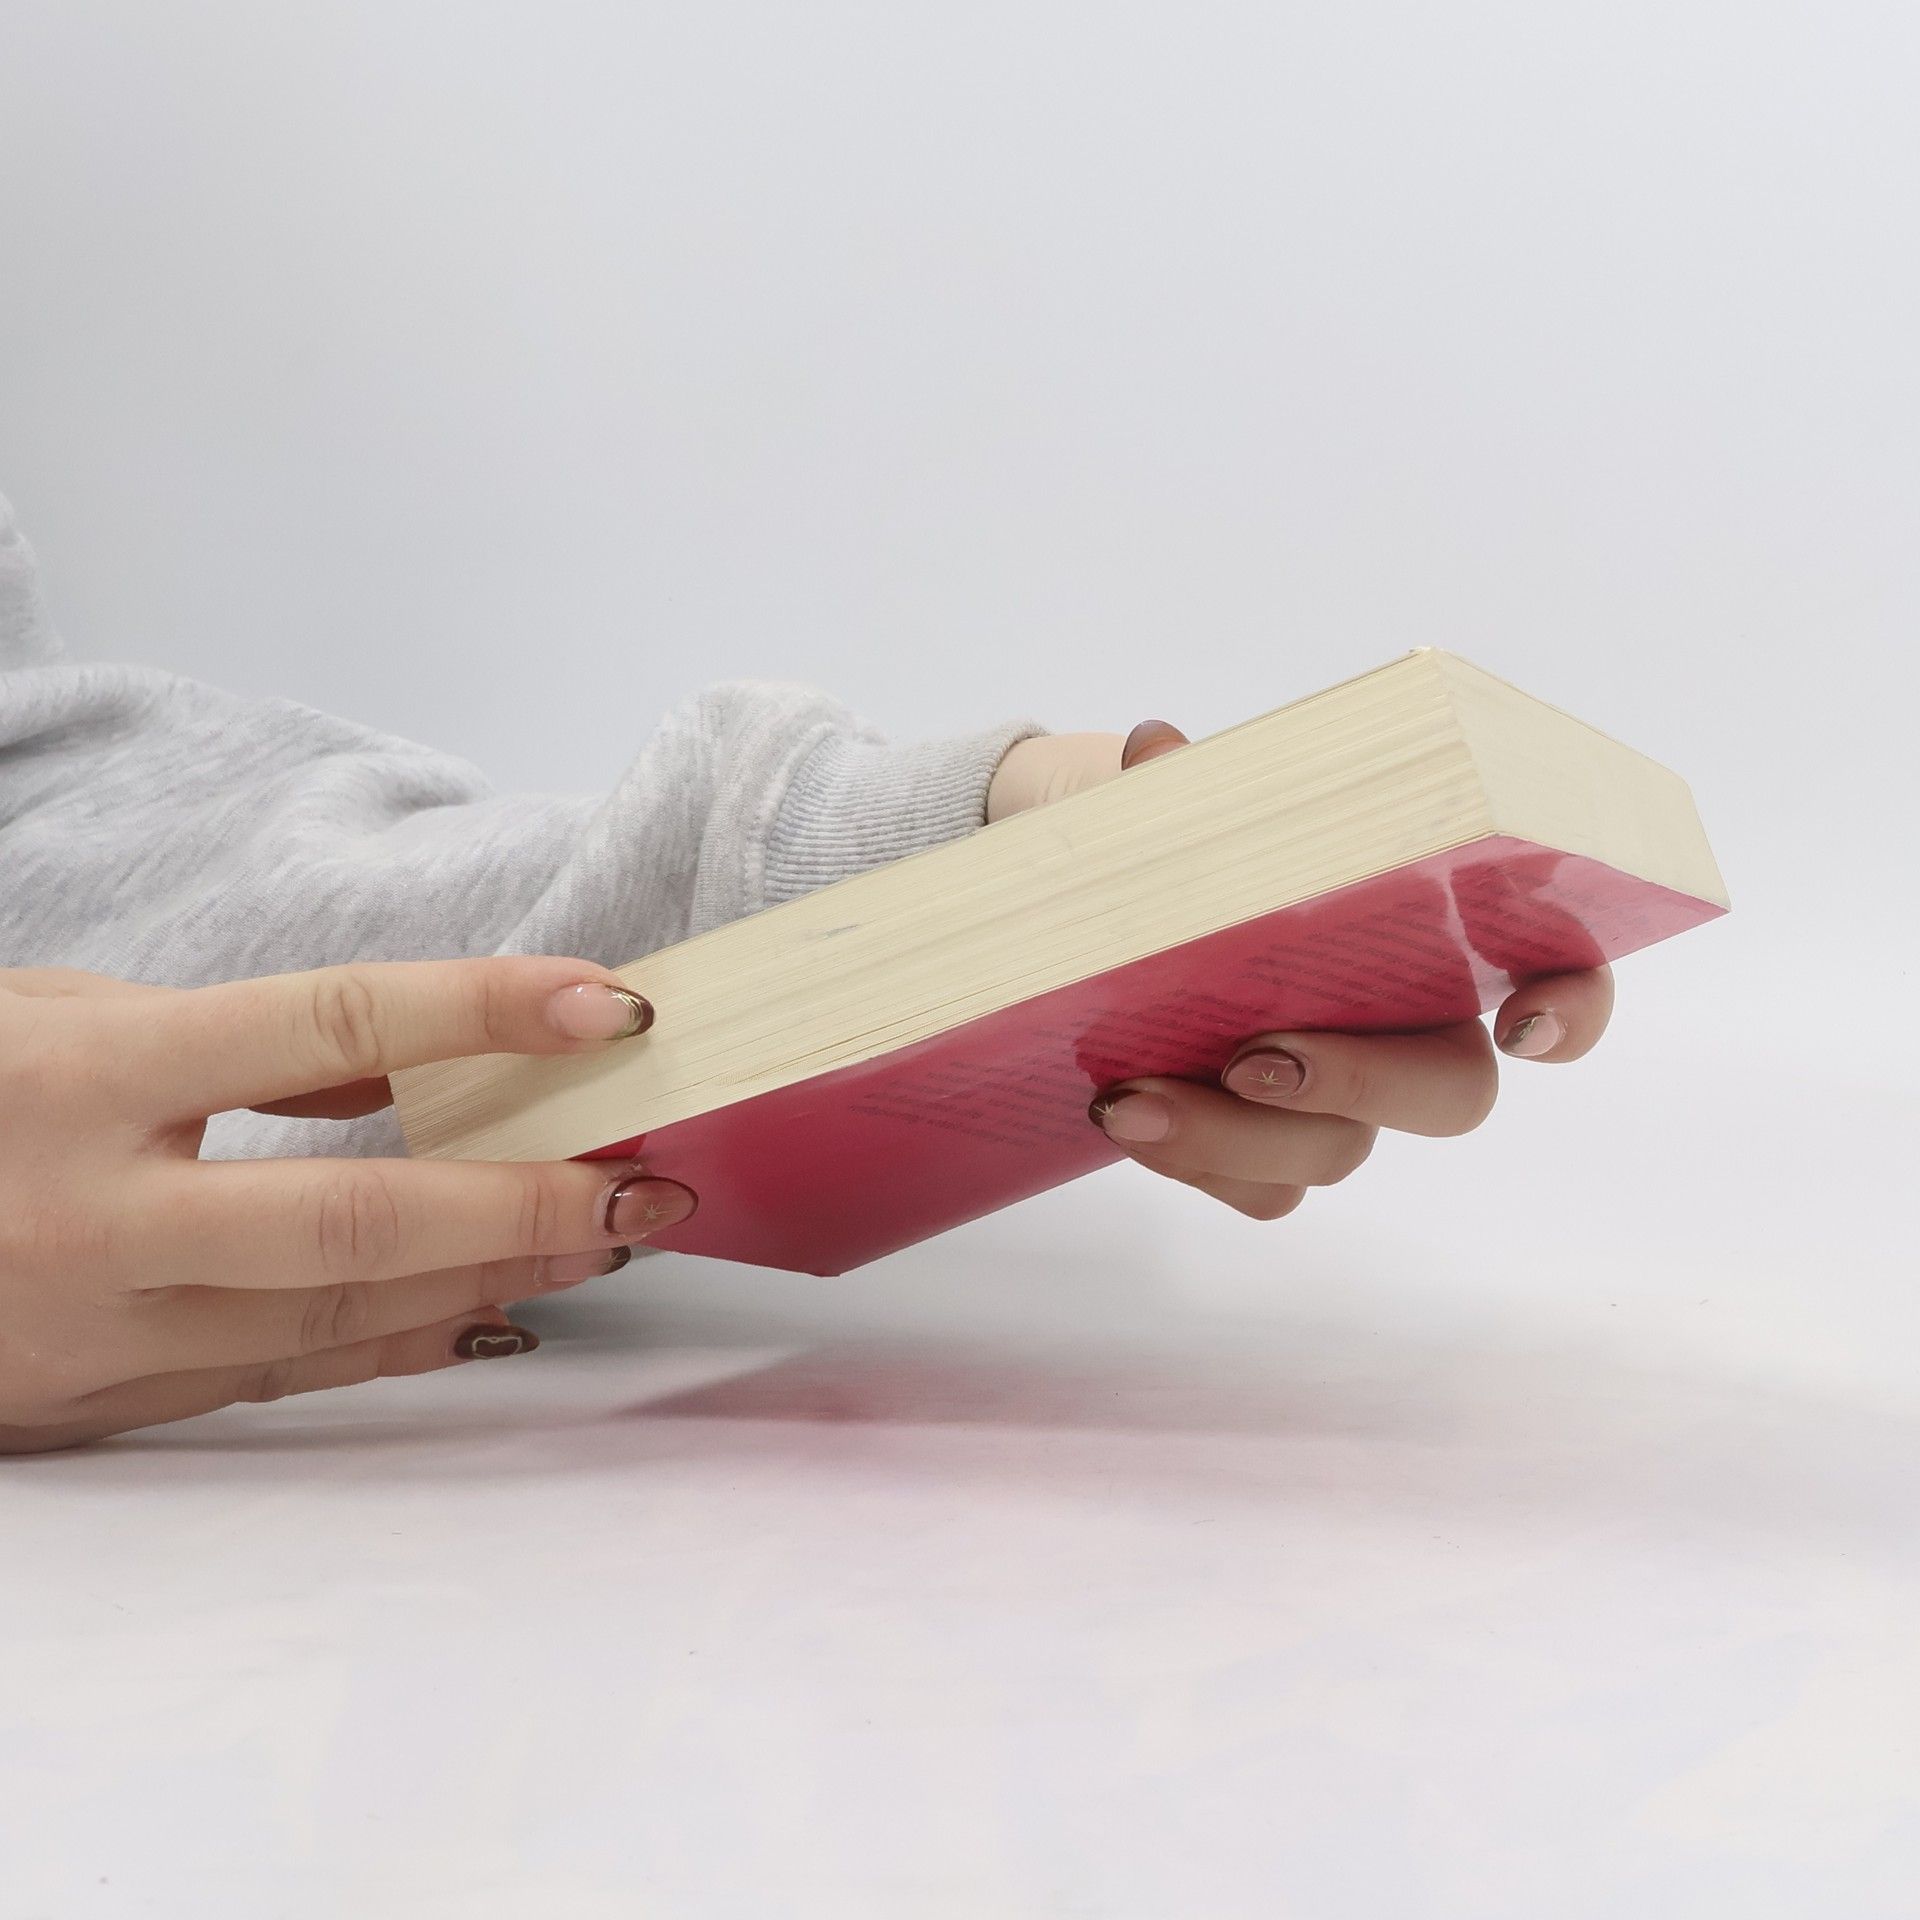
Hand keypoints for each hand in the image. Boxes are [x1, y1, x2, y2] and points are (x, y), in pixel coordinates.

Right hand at [0, 959, 694, 1452]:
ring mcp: (99, 1330)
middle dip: (524, 1203)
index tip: (609, 1001)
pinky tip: (495, 1315)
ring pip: (338, 1316)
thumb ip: (235, 1040)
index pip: (328, 1027)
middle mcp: (94, 1218)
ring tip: (603, 1238)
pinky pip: (286, 1375)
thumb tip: (423, 1057)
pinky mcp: (103, 1401)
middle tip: (648, 1183)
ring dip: (491, 1277)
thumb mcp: (64, 1017)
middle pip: (356, 1217)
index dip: (482, 1008)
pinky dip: (403, 1345)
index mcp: (81, 1082)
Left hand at [988, 721, 1615, 1218]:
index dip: (1572, 1006)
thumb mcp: (1194, 812)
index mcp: (1431, 930)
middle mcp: (1410, 1030)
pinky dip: (1193, 1163)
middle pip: (1453, 1094)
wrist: (1117, 931)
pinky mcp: (1274, 1160)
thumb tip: (1155, 749)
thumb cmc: (1202, 861)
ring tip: (1129, 1098)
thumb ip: (1192, 785)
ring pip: (1338, 1153)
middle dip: (1362, 1081)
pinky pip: (1263, 1190)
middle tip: (1252, 1058)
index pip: (1557, 967)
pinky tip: (1126, 1121)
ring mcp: (1348, 1106)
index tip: (1525, 1021)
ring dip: (1233, 1136)